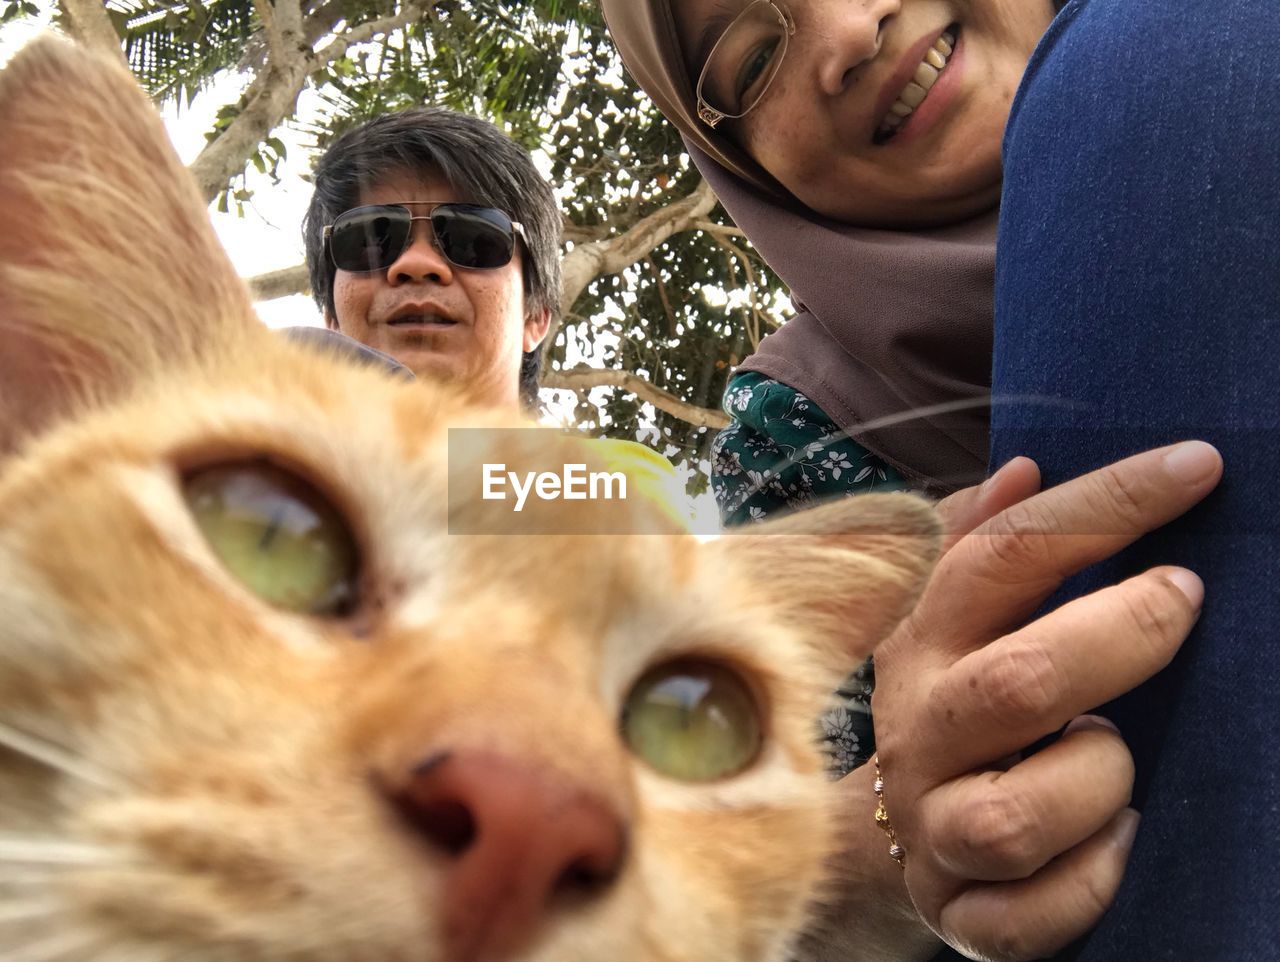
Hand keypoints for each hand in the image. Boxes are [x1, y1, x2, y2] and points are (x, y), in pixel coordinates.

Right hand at [870, 441, 1220, 960]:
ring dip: (1098, 778)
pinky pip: (1027, 915)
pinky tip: (1120, 841)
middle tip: (1186, 598)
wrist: (876, 841)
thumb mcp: (953, 620)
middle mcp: (919, 732)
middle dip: (1121, 636)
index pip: (1000, 557)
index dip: (1099, 507)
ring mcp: (933, 827)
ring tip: (1116, 753)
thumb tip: (1024, 469)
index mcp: (921, 643)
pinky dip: (1090, 882)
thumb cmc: (957, 707)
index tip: (1195, 468)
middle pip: (1017, 684)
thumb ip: (982, 542)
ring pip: (1018, 817)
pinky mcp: (959, 912)